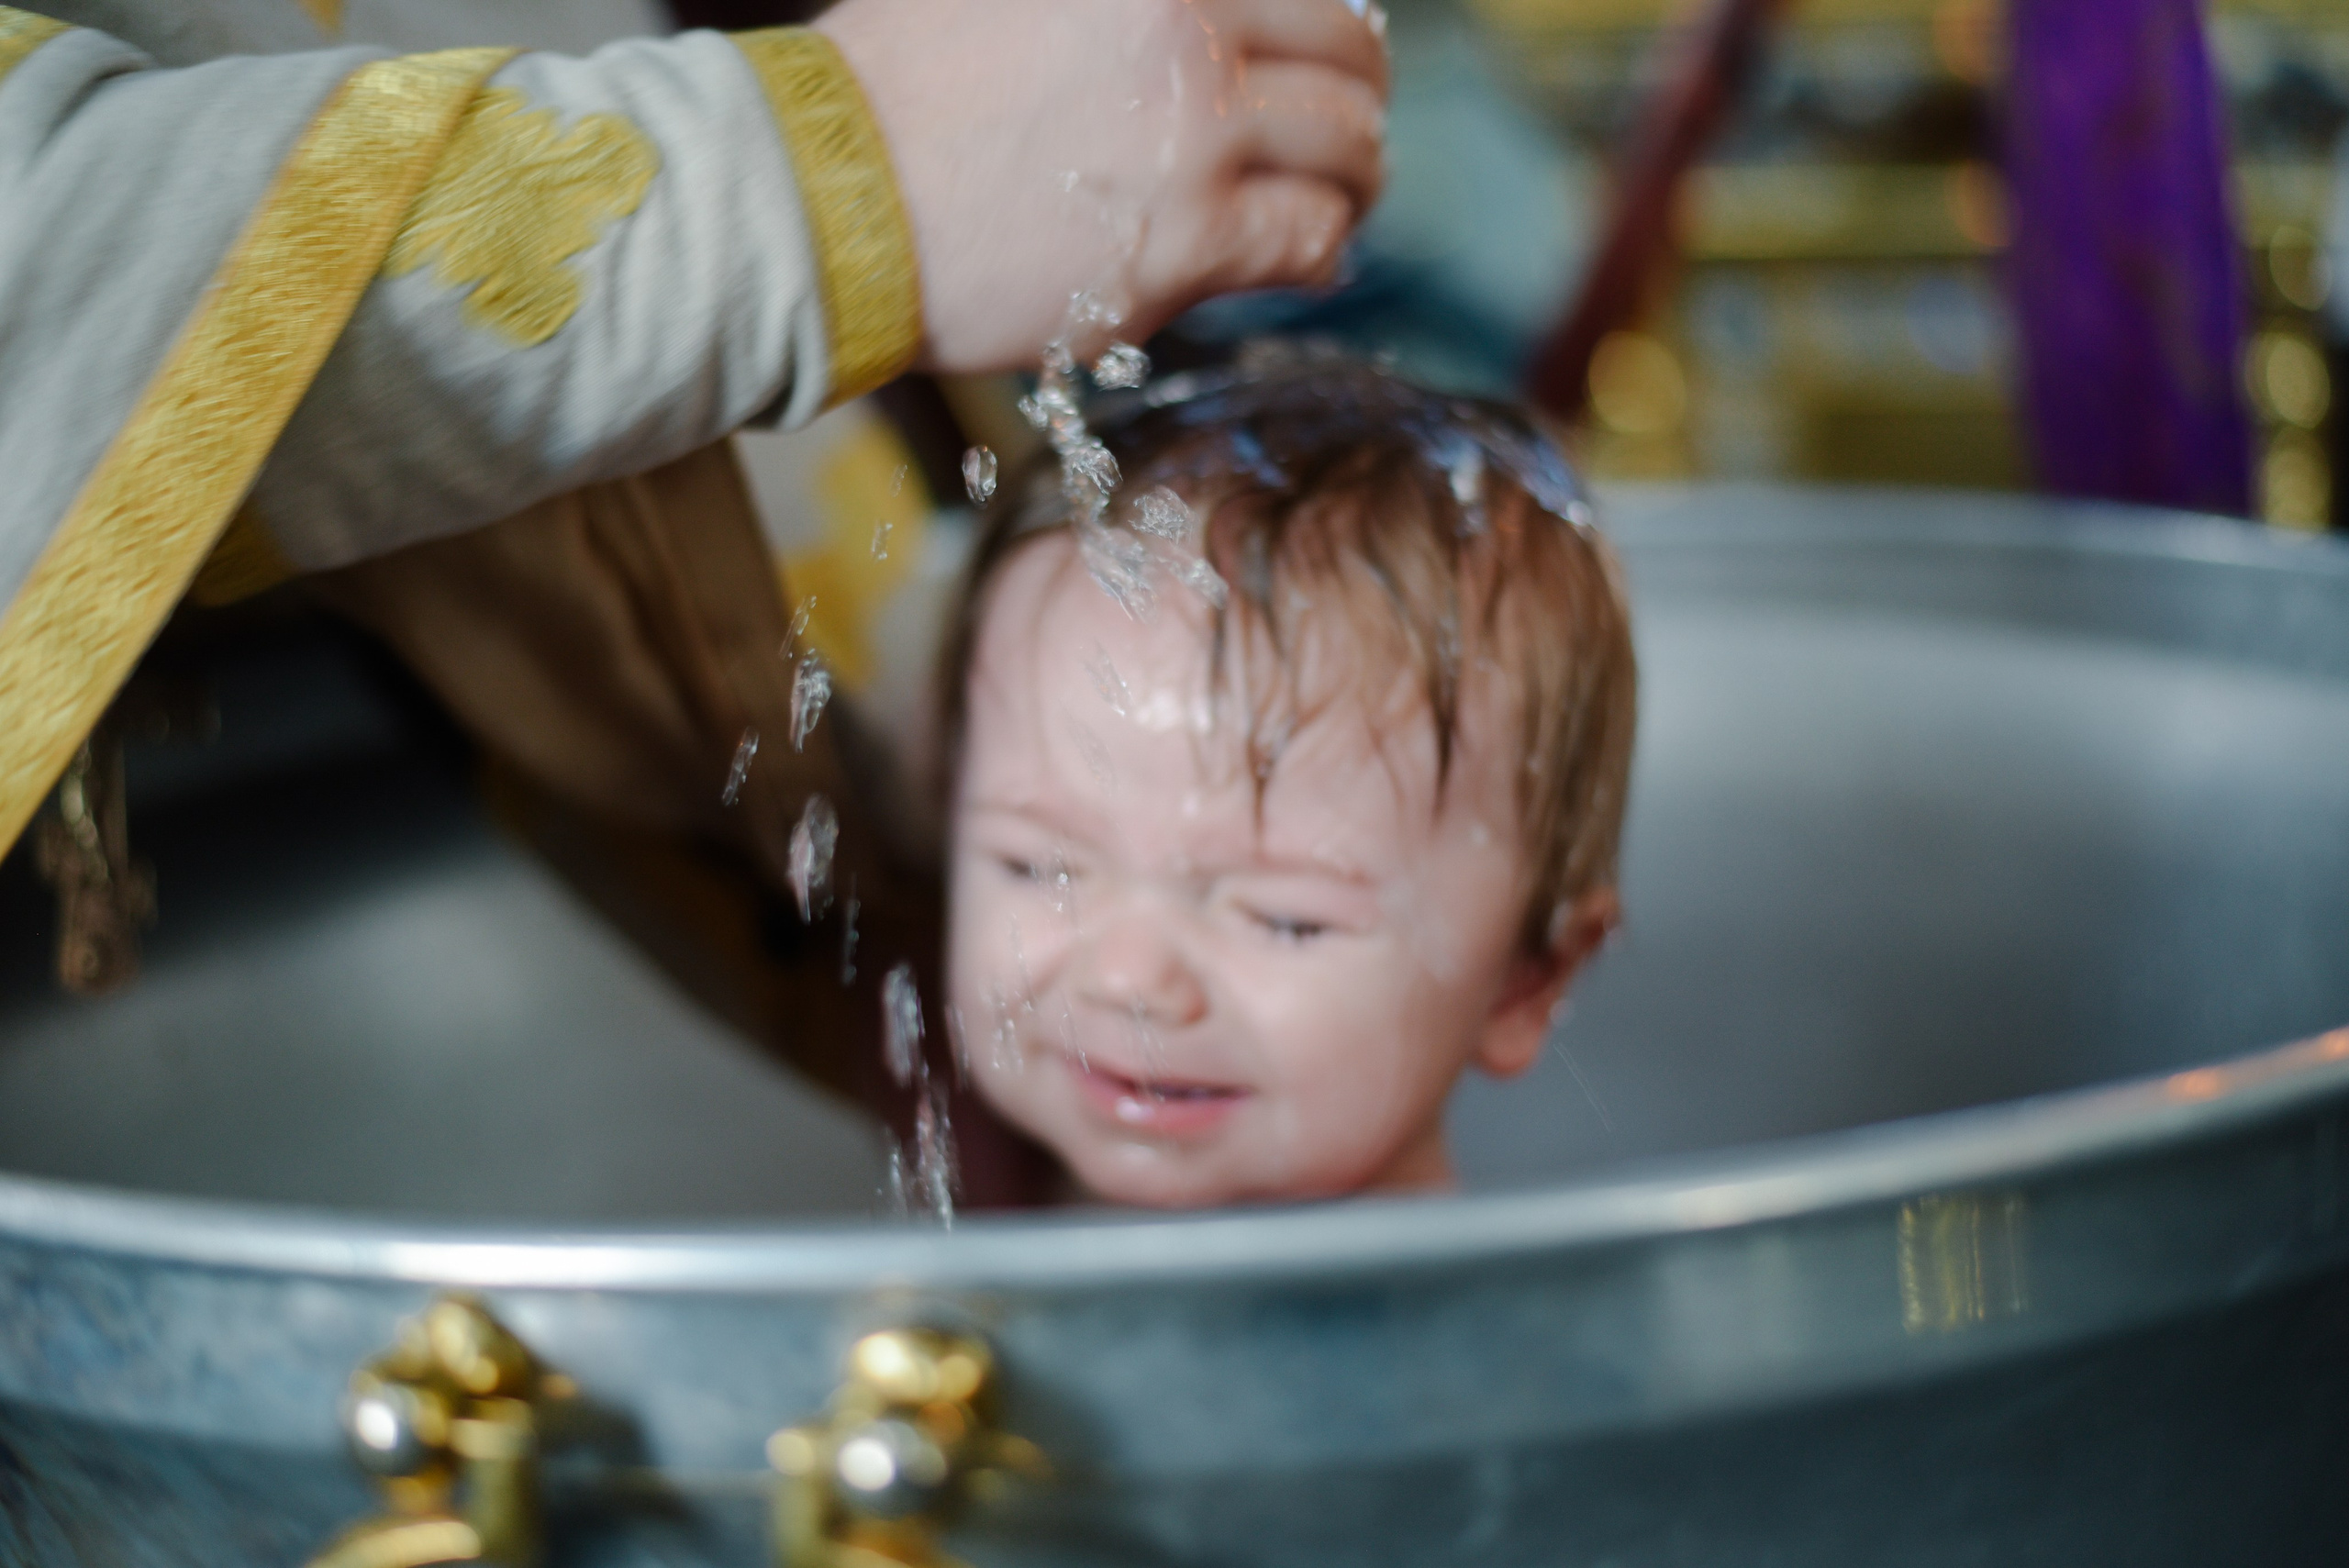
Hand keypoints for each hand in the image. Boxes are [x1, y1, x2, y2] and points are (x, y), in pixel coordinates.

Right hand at [817, 0, 1387, 370]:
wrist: (828, 196)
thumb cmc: (889, 92)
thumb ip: (1106, 3)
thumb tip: (1175, 21)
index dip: (1326, 26)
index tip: (1322, 58)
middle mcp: (1190, 24)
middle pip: (1345, 55)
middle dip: (1358, 98)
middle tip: (1344, 134)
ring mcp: (1198, 134)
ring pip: (1346, 149)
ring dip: (1353, 179)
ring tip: (1336, 203)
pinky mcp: (1190, 238)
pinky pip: (1310, 239)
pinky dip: (1324, 249)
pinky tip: (1309, 258)